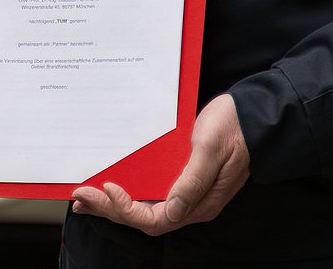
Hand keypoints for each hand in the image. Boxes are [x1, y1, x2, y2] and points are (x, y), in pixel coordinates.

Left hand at [71, 94, 248, 235]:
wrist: (252, 114)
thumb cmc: (234, 128)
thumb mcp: (210, 150)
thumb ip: (192, 181)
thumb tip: (171, 209)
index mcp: (200, 203)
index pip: (156, 219)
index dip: (128, 209)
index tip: (109, 188)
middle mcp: (190, 204)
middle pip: (143, 218)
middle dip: (109, 209)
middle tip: (80, 195)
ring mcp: (185, 193)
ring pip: (143, 208)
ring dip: (112, 205)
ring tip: (84, 198)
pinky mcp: (180, 179)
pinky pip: (149, 193)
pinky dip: (126, 193)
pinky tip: (107, 186)